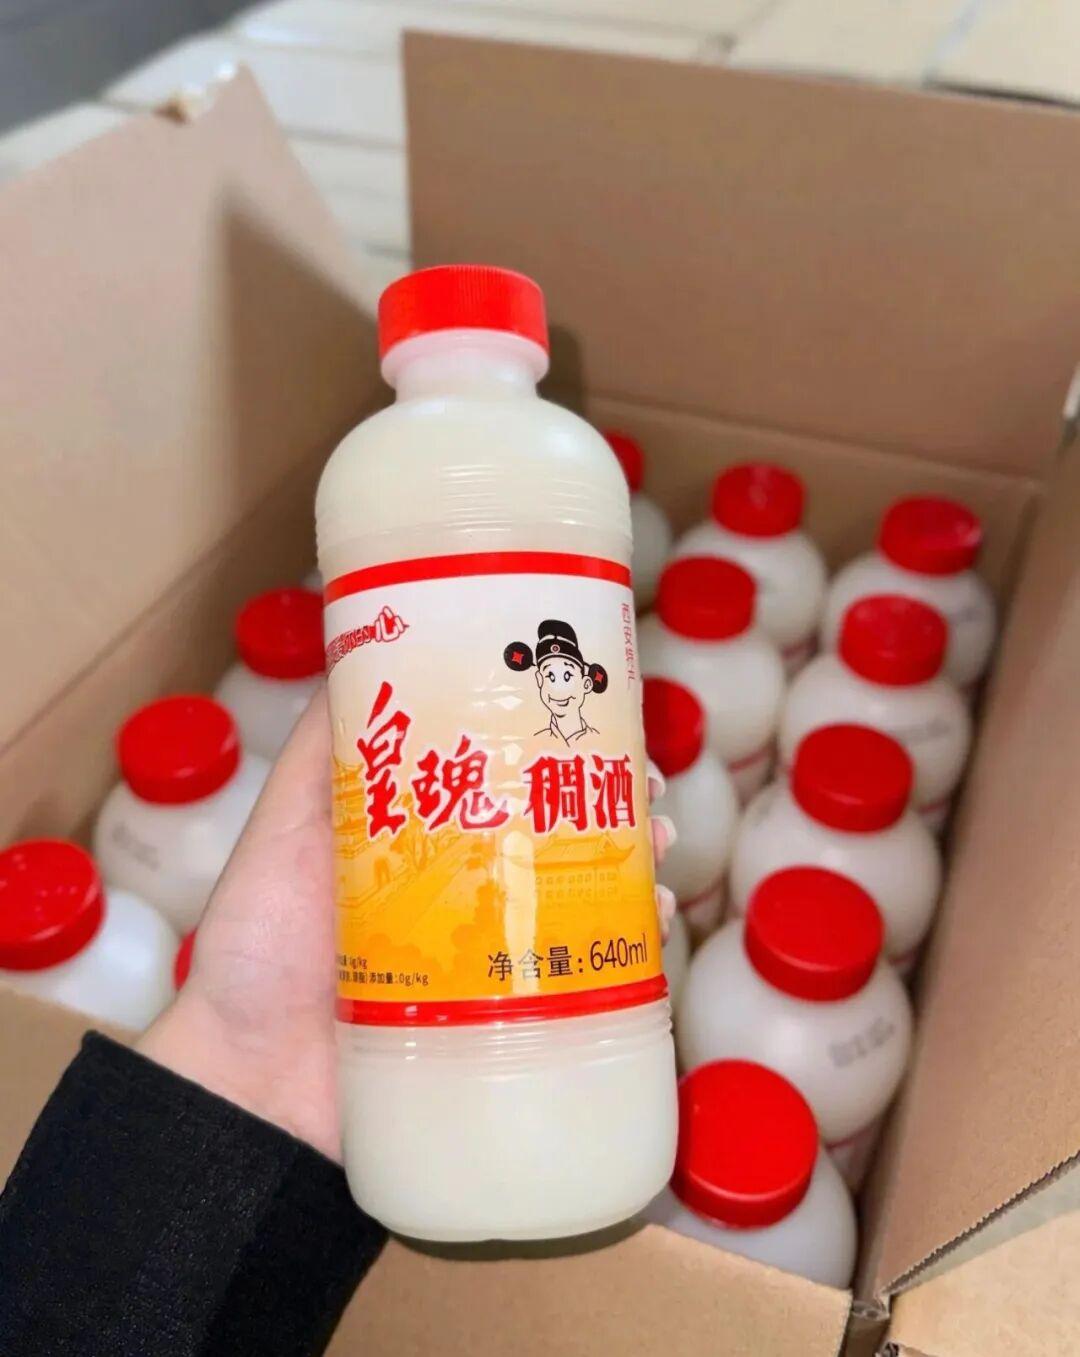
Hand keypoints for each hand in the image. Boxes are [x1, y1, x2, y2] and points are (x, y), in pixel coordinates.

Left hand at [139, 688, 676, 1160]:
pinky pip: (584, 976)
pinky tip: (653, 925)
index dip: (554, 742)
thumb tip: (362, 646)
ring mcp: (491, 955)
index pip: (505, 775)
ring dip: (634, 865)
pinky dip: (629, 948)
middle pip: (556, 829)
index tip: (594, 712)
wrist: (249, 1082)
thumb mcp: (283, 827)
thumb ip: (321, 750)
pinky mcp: (507, 1018)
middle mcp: (466, 888)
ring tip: (658, 846)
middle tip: (648, 786)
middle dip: (612, 799)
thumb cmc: (256, 949)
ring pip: (582, 895)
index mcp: (422, 837)